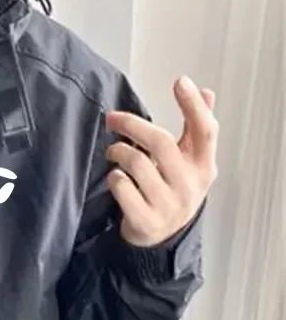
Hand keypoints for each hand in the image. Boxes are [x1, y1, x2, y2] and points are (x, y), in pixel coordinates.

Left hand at [105, 76, 218, 246]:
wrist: (160, 238)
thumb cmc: (172, 191)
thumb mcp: (190, 163)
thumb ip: (195, 130)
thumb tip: (207, 92)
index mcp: (203, 167)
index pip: (206, 131)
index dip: (194, 106)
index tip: (180, 81)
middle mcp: (189, 186)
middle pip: (161, 143)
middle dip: (132, 125)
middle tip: (112, 119)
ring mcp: (168, 206)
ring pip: (138, 164)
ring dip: (119, 152)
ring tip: (112, 151)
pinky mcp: (145, 221)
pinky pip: (123, 188)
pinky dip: (115, 178)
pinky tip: (115, 177)